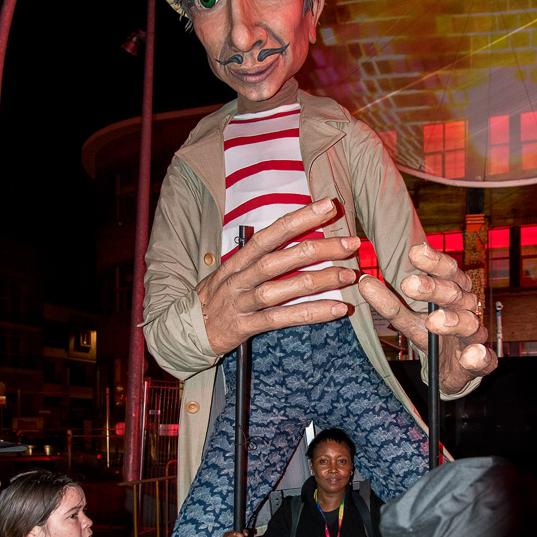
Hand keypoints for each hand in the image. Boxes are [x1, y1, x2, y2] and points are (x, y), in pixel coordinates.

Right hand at [193, 199, 361, 356]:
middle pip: (280, 258)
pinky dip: (311, 313)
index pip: (270, 234)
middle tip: (350, 243)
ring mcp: (241, 302)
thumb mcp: (231, 273)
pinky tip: (336, 309)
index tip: (327, 206)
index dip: (299, 219)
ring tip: (348, 275)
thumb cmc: (216, 298)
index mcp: (238, 261)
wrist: (186, 330)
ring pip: (282, 288)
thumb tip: (297, 244)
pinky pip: (281, 318)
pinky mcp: (244, 326)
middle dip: (318, 248)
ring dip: (318, 280)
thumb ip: (259, 260)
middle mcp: (239, 278)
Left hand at [358, 243, 498, 394]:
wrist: (453, 368)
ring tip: (433, 321)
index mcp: (452, 292)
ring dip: (452, 321)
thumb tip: (364, 283)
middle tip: (409, 284)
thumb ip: (391, 304)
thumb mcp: (409, 320)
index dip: (433, 261)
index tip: (414, 251)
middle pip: (453, 294)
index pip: (446, 271)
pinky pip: (485, 358)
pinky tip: (472, 354)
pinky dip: (479, 356)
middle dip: (433, 289)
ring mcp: (474, 335)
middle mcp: (466, 309)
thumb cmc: (433, 335)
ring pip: (468, 324)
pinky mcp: (482, 361)